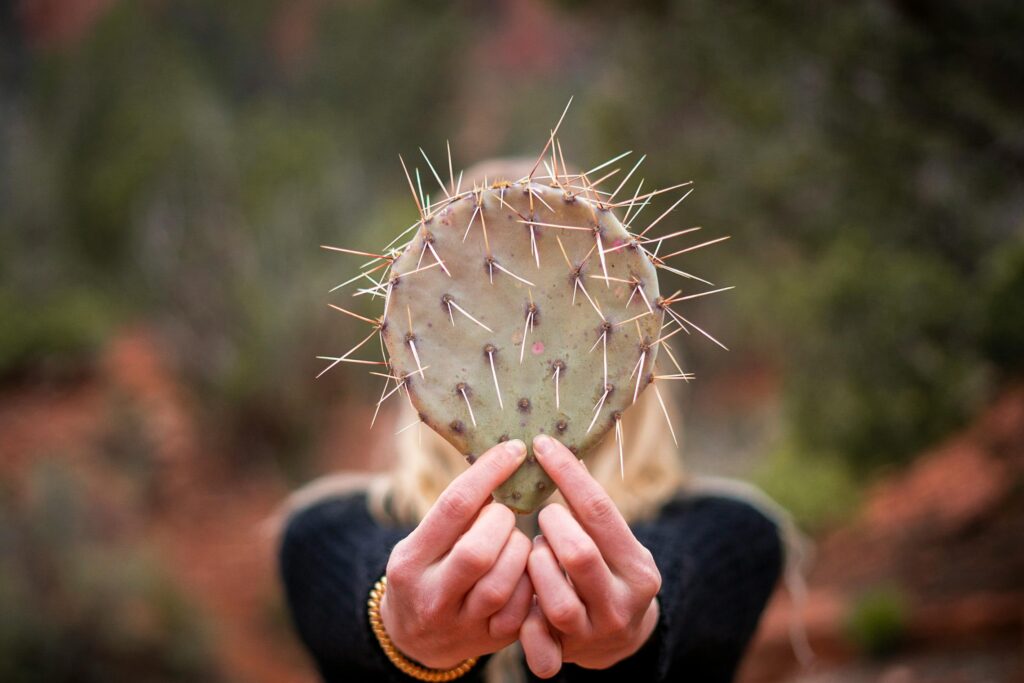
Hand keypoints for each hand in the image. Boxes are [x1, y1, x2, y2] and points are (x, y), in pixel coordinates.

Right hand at [381, 439, 534, 668]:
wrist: (415, 640)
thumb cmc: (425, 572)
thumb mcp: (422, 542)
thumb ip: (455, 515)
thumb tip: (502, 461)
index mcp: (410, 562)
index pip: (453, 508)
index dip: (489, 473)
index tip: (514, 450)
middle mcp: (431, 597)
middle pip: (478, 552)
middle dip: (502, 522)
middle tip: (504, 514)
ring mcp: (462, 625)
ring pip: (504, 582)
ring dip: (519, 551)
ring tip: (514, 542)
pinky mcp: (491, 641)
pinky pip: (523, 607)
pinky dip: (531, 580)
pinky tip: (525, 568)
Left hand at [520, 435, 661, 677]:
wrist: (618, 639)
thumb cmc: (607, 570)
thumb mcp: (614, 543)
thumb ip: (590, 513)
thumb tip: (552, 448)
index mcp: (638, 568)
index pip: (599, 511)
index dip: (567, 474)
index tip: (541, 445)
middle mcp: (622, 603)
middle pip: (578, 554)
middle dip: (551, 527)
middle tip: (544, 516)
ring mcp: (594, 633)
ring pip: (555, 598)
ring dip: (536, 568)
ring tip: (536, 554)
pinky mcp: (567, 656)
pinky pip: (539, 643)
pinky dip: (525, 623)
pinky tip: (523, 602)